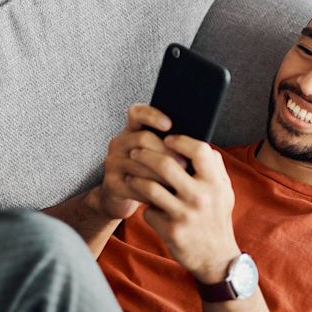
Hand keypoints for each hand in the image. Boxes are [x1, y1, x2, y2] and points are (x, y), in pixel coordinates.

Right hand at [94, 104, 187, 220]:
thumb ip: (170, 146)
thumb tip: (200, 143)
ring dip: (161, 174)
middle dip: (166, 151)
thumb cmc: (149, 174)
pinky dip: (151, 191)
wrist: (121, 198)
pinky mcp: (112, 184)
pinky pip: (134, 185)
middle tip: (185, 164)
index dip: (152, 116)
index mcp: (131, 131)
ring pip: (139, 164)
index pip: (137, 113)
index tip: (170, 124)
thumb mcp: (157, 156)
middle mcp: (119, 143)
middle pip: (142, 139)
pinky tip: (164, 197)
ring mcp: (113, 163)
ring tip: (178, 182)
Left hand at [125, 134, 239, 282]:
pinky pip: (148, 211)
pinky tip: (145, 206)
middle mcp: (201, 197)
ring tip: (130, 176)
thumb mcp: (224, 192)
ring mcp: (184, 215)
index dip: (181, 140)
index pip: (199, 150)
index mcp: (215, 184)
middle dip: (146, 154)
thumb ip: (214, 168)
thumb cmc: (216, 219)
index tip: (168, 139)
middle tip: (135, 151)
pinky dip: (145, 207)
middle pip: (167, 164)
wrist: (216, 259)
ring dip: (135, 179)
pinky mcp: (171, 230)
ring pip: (150, 187)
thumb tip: (197, 144)